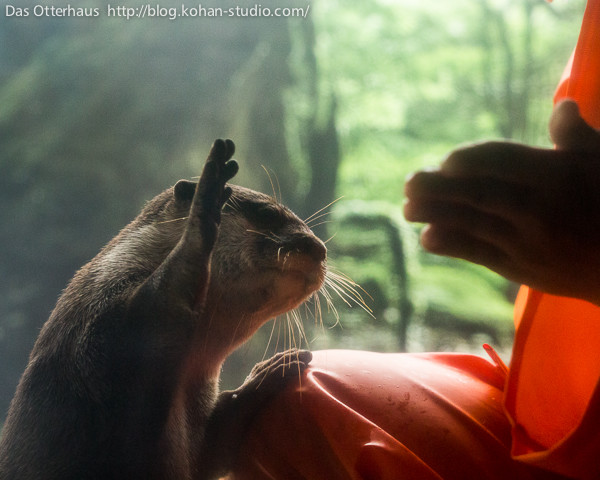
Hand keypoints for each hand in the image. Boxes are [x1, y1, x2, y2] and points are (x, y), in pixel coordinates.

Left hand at [403, 100, 599, 305]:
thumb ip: (577, 137)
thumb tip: (562, 105)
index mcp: (555, 176)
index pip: (501, 162)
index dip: (469, 160)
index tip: (446, 162)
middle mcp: (537, 208)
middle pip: (478, 194)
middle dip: (438, 188)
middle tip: (408, 183)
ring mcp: (527, 242)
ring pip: (473, 225)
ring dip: (435, 216)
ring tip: (406, 209)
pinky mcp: (521, 269)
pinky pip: (480, 256)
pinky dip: (452, 246)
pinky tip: (427, 238)